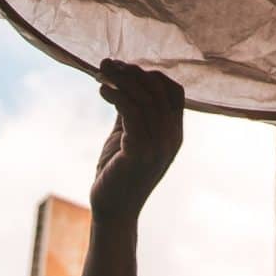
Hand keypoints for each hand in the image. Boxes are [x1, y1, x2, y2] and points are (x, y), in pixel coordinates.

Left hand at [90, 65, 184, 223]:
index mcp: (175, 134)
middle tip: (107, 63)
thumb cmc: (118, 174)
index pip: (174, 91)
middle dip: (132, 72)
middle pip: (158, 90)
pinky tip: (102, 90)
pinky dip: (116, 96)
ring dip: (121, 81)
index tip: (124, 66)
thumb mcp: (128, 136)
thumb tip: (124, 82)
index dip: (151, 74)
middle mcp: (172, 138)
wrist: (113, 212)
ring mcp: (159, 145)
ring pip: (144, 98)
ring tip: (101, 73)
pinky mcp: (141, 151)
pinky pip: (131, 112)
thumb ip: (131, 111)